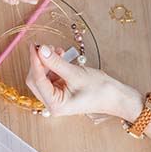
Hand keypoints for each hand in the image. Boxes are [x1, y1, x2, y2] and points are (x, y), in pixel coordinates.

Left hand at [25, 44, 143, 119]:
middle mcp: (52, 103)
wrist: (116, 96)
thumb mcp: (76, 74)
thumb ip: (56, 62)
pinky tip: (61, 56)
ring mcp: (56, 98)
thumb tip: (42, 50)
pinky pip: (51, 76)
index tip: (34, 46)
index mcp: (55, 104)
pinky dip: (54, 65)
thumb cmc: (100, 90)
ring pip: (42, 76)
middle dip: (40, 62)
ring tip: (58, 51)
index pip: (37, 80)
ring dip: (48, 62)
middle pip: (36, 79)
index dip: (35, 62)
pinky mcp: (60, 91)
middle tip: (46, 46)